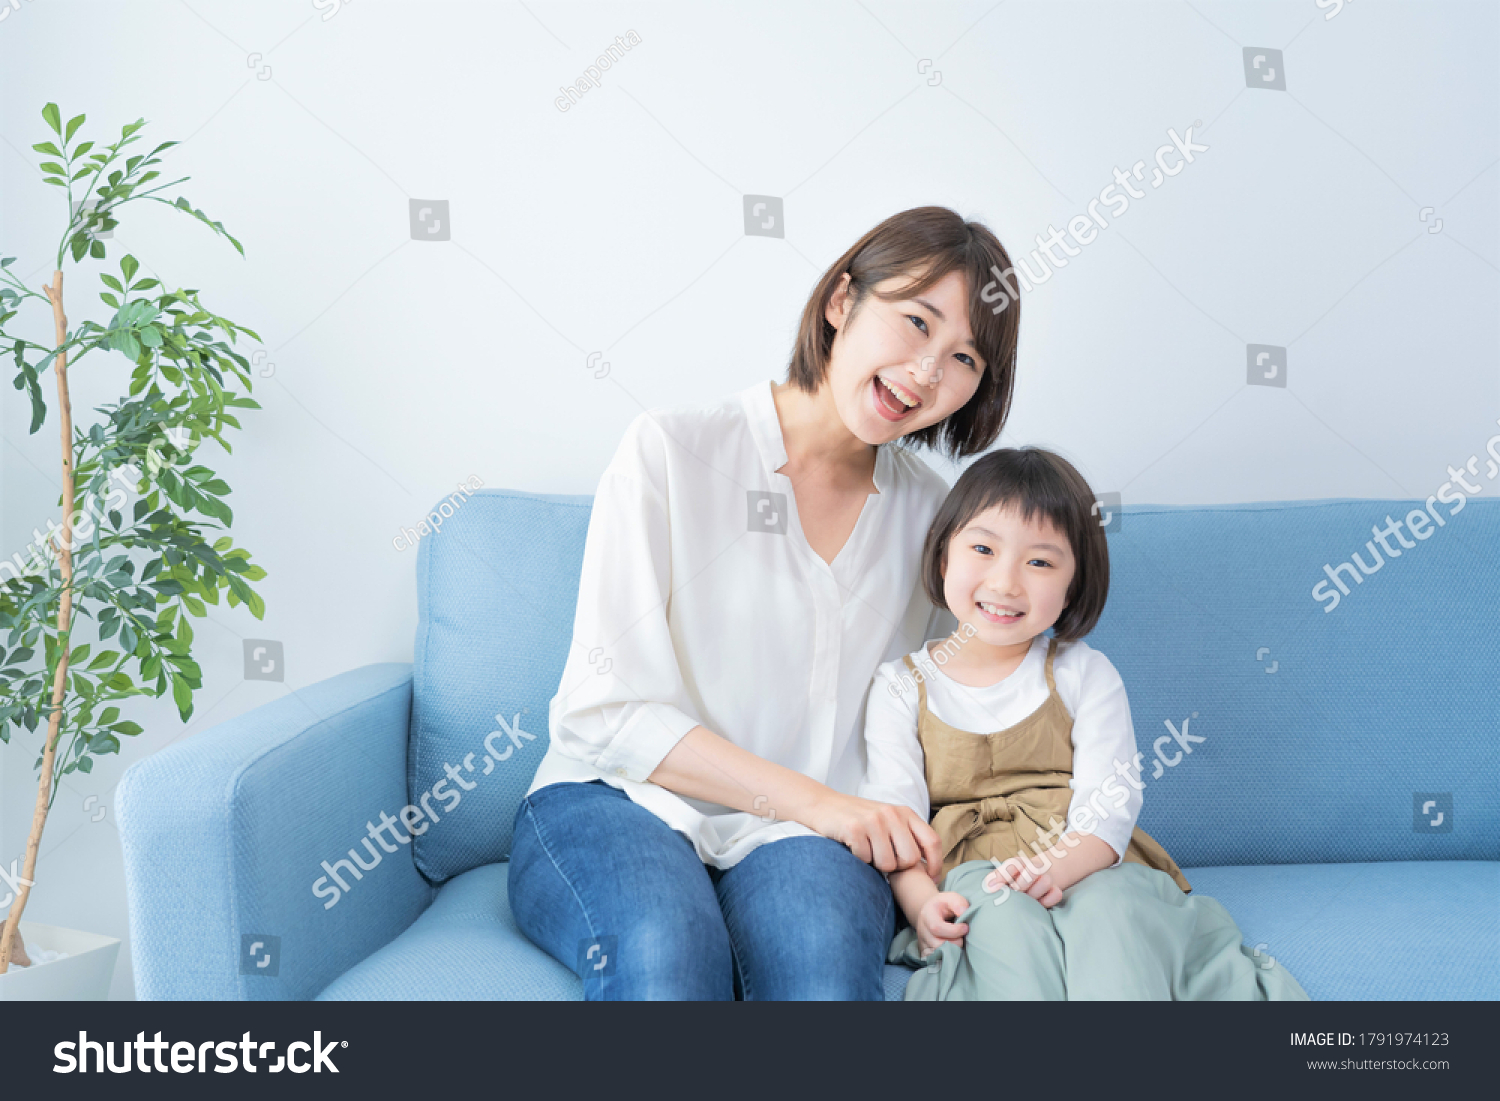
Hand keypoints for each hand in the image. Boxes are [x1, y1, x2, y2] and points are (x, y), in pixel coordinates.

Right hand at [808, 792, 943, 876]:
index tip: (930, 878)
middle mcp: (892, 814)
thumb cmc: (860, 820)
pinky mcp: (854, 828)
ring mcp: (873, 820)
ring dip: (875, 865)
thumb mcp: (888, 821)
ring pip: (887, 863)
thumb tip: (928, 870)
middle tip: (882, 859)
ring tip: (866, 852)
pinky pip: (865, 859)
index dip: (935, 864)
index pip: (932, 841)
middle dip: (897, 867)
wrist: (823, 805)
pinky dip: (859, 859)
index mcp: (905, 813)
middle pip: (910, 859)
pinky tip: (853, 847)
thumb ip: (907, 837)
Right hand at [916, 891, 970, 956]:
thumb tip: (964, 913)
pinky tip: (953, 951)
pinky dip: (945, 959)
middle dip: (956, 943)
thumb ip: (958, 903)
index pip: (937, 928)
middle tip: (963, 937)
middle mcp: (922, 931)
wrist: (929, 912)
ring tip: (959, 942)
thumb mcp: (951, 897)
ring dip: (952, 951)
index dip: (954, 931)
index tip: (966, 927)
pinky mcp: (925, 952)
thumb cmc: (944, 905)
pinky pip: (934, 961)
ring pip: (937, 955)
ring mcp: (922, 943)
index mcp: (927, 915)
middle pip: (938, 945)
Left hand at [984, 859, 1062, 908]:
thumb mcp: (1004, 876)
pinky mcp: (1056, 890)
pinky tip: (1038, 904)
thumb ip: (996, 879)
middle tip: (1015, 894)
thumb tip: (989, 887)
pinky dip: (1046, 901)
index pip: (1013, 864)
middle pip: (1033, 870)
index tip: (994, 889)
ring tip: (1026, 900)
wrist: (1038, 880)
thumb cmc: (1015, 881)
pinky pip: (1056, 894)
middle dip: (1021, 886)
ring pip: (1045, 882)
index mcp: (1019, 863)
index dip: (1003, 877)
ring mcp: (1047, 878)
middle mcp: (1035, 867)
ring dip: (1034, 894)